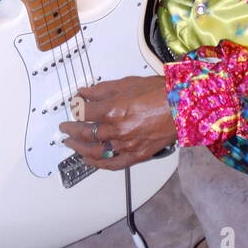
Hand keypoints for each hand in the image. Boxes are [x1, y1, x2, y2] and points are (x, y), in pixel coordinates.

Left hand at [59, 75, 177, 170]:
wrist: (182, 106)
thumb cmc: (160, 92)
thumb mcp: (126, 83)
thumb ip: (101, 90)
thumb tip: (83, 93)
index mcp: (113, 109)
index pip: (84, 112)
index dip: (75, 109)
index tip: (74, 107)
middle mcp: (117, 129)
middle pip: (85, 133)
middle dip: (71, 130)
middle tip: (65, 128)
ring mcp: (126, 145)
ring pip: (95, 151)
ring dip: (79, 148)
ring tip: (71, 144)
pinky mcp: (137, 155)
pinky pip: (113, 164)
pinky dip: (99, 164)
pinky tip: (89, 160)